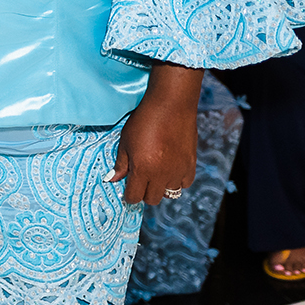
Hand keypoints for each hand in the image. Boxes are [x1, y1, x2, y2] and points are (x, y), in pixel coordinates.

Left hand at [111, 64, 200, 205]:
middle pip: (152, 199)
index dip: (129, 196)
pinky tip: (171, 169)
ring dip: (161, 187)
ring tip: (156, 173)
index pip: (134, 196)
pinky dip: (177, 180)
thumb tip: (113, 179)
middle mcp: (161, 174)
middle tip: (140, 180)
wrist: (170, 105)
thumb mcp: (125, 141)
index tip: (127, 191)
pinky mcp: (191, 164)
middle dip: (143, 193)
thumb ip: (121, 163)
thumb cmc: (144, 121)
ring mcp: (178, 171)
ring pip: (169, 193)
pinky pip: (184, 183)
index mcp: (142, 169)